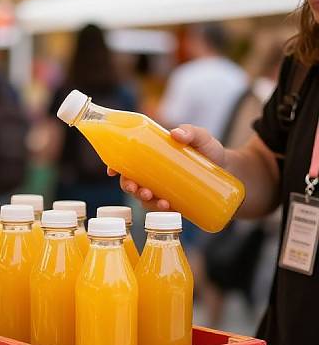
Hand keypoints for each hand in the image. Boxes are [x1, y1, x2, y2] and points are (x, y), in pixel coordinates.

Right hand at [108, 124, 225, 210]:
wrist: (234, 175)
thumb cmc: (213, 154)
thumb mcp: (203, 139)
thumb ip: (192, 132)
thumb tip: (176, 134)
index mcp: (152, 157)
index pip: (127, 162)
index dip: (115, 166)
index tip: (112, 170)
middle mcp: (153, 176)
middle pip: (130, 182)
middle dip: (128, 187)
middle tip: (136, 188)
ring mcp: (162, 191)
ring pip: (144, 199)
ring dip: (144, 201)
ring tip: (157, 199)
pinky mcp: (174, 205)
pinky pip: (161, 211)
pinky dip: (161, 210)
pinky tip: (167, 207)